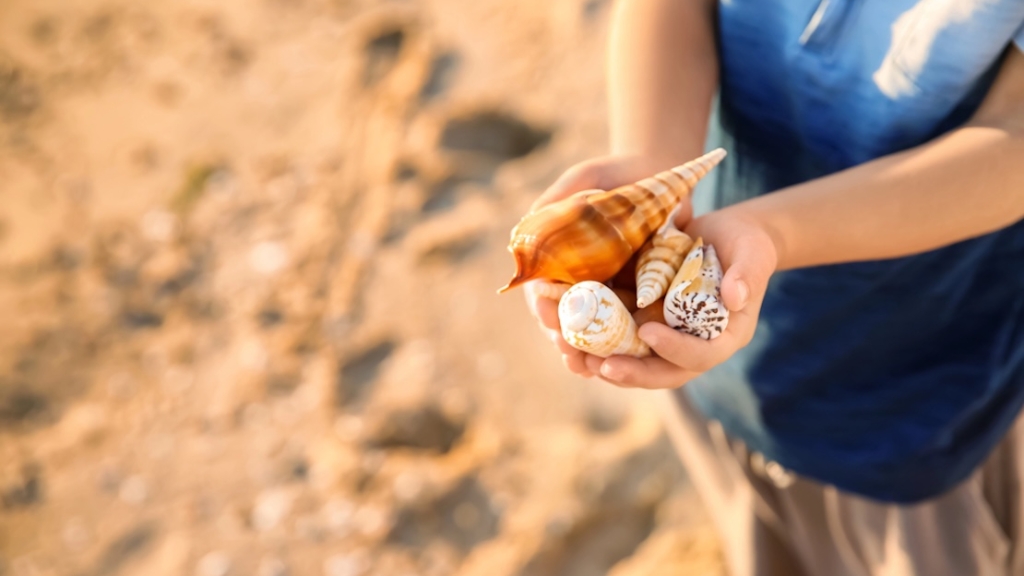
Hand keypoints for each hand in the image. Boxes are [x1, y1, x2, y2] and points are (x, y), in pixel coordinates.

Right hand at [523, 154, 694, 377]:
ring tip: (587, 365)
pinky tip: (617, 364)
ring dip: (587, 352)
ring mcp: (611, 293)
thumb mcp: (586, 176)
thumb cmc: (620, 174)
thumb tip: (520, 234)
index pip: (543, 289)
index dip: (543, 305)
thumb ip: (556, 201)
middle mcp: (581, 281)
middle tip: (567, 350)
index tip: (547, 313)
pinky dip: (621, 349)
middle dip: (563, 337)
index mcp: (561, 257)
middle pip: (565, 318)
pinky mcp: (641, 300)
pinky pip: (628, 331)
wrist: (669, 177)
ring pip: (593, 333)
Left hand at [583, 205, 778, 387]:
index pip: (702, 356)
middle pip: (663, 372)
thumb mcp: (753, 250)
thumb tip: (736, 297)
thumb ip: (748, 273)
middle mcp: (693, 345)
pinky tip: (567, 337)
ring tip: (576, 357)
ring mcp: (667, 338)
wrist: (723, 236)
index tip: (649, 331)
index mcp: (724, 336)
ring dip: (605, 364)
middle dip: (633, 372)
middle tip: (603, 366)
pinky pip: (620, 342)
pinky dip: (595, 343)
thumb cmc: (744, 243)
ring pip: (636, 363)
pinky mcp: (644, 324)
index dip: (675, 349)